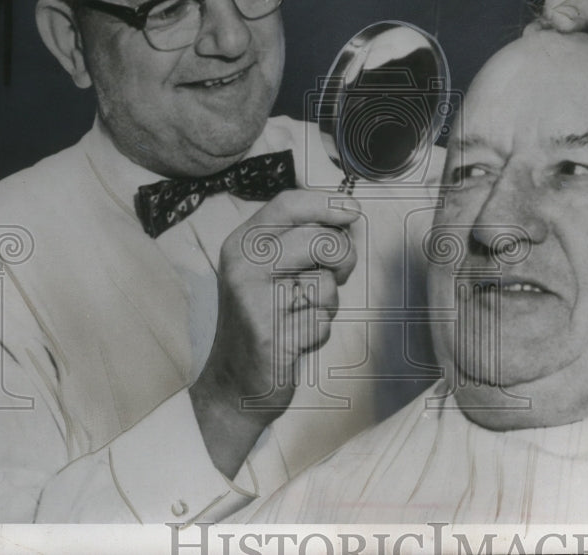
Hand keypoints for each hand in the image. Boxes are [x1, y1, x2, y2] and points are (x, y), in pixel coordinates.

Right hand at [189, 190, 359, 475]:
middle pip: (318, 239)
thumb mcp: (273, 268)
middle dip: (343, 257)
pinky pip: (320, 322)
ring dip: (327, 302)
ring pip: (324, 283)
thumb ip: (301, 240)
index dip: (327, 204)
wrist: (233, 383)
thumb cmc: (265, 318)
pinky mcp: (270, 334)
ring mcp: (254, 300)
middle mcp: (243, 266)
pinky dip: (317, 332)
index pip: (287, 203)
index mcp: (242, 243)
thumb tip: (346, 214)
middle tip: (337, 273)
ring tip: (301, 313)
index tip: (354, 211)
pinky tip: (294, 339)